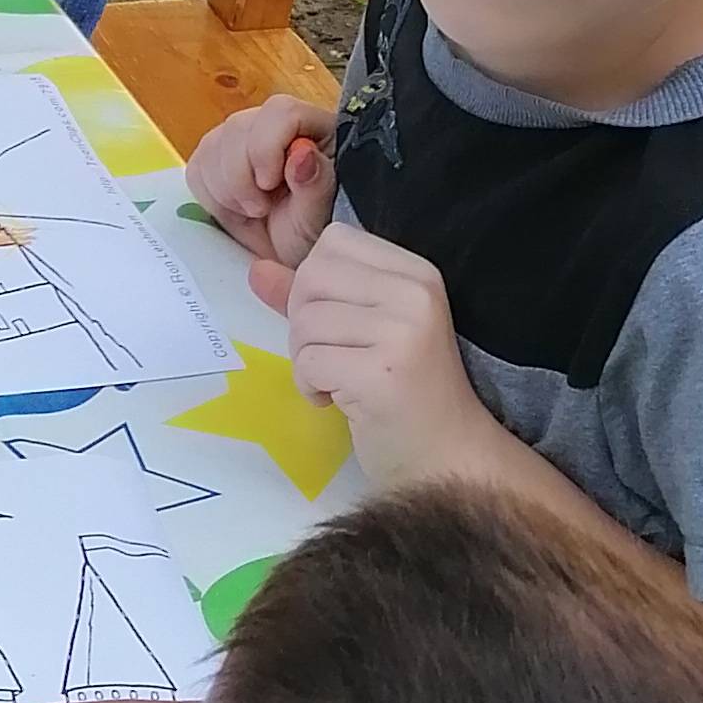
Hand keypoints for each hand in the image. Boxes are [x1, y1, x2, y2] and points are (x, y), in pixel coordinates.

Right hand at [186, 91, 337, 268]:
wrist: (292, 255)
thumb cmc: (313, 235)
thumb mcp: (321, 218)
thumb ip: (316, 184)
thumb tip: (303, 153)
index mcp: (316, 129)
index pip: (281, 112)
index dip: (266, 148)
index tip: (269, 186)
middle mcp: (276, 125)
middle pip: (238, 127)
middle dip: (241, 177)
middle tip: (262, 209)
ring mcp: (243, 139)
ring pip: (212, 146)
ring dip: (227, 190)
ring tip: (254, 211)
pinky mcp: (216, 158)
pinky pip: (197, 168)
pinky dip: (211, 196)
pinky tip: (236, 208)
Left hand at [250, 221, 484, 484]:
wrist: (447, 460)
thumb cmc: (404, 394)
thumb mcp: (361, 331)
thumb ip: (311, 296)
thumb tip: (255, 269)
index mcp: (417, 273)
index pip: (334, 242)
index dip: (315, 283)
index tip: (337, 324)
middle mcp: (415, 294)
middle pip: (312, 276)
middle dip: (303, 321)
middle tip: (330, 356)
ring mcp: (402, 333)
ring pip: (305, 322)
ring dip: (306, 359)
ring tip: (338, 382)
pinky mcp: (381, 374)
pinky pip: (307, 363)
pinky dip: (309, 387)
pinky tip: (337, 401)